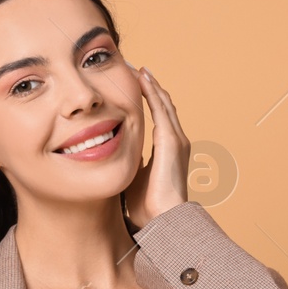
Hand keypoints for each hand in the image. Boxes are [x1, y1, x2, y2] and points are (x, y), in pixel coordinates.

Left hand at [121, 63, 189, 231]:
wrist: (161, 219)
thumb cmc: (146, 205)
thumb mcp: (132, 176)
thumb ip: (126, 162)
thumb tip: (110, 155)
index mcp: (167, 149)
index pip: (158, 117)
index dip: (147, 99)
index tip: (132, 85)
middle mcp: (176, 141)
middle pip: (163, 104)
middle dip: (150, 86)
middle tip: (134, 69)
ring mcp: (177, 140)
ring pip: (164, 103)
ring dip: (151, 84)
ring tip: (138, 69)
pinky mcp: (172, 141)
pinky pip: (162, 109)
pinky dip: (153, 92)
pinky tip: (143, 79)